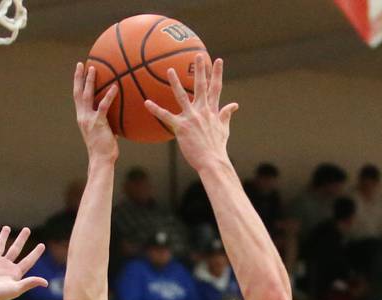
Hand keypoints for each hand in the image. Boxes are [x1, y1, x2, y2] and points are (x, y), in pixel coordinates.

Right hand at [0, 226, 46, 299]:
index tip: (42, 245)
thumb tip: (46, 283)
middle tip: (27, 229)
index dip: (35, 253)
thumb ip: (30, 283)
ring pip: (0, 245)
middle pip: (16, 249)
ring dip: (3, 236)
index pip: (28, 261)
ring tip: (7, 227)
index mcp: (15, 273)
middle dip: (21, 239)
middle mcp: (5, 266)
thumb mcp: (16, 289)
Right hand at [73, 63, 118, 162]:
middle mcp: (82, 117)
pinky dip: (109, 96)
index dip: (77, 85)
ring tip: (93, 69)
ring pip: (87, 95)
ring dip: (89, 81)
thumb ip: (106, 126)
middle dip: (79, 78)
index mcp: (82, 118)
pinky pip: (103, 106)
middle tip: (81, 64)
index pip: (77, 98)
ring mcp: (89, 119)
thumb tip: (116, 125)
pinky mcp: (98, 123)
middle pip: (78, 93)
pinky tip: (115, 87)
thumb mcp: (103, 135)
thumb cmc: (104, 151)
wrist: (101, 160)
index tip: (78, 73)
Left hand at [145, 57, 237, 172]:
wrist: (212, 161)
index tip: (218, 60)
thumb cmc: (217, 147)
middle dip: (200, 70)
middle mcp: (203, 111)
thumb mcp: (224, 129)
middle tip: (198, 55)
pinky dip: (156, 109)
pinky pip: (166, 116)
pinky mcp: (181, 128)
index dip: (217, 74)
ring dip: (175, 83)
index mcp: (212, 111)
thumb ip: (226, 115)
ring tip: (169, 70)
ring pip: (181, 96)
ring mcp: (191, 118)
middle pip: (201, 87)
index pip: (216, 88)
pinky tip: (146, 102)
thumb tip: (234, 105)